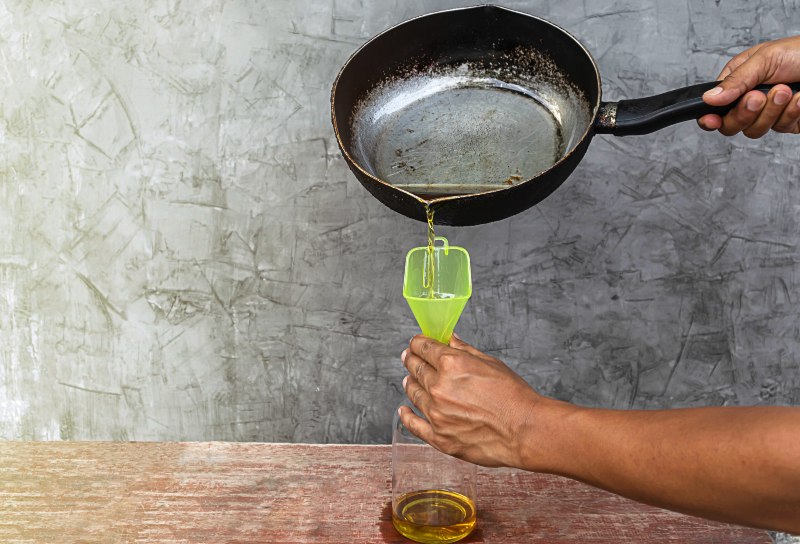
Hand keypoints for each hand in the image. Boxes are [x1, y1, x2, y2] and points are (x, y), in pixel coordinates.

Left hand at [398, 334, 566, 468]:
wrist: (524, 431)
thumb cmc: (514, 396)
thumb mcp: (491, 364)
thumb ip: (465, 351)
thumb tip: (450, 339)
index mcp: (452, 364)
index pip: (424, 347)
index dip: (417, 343)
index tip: (416, 343)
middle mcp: (439, 387)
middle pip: (415, 368)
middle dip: (411, 360)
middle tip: (409, 357)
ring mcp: (436, 413)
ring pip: (412, 393)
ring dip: (409, 383)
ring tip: (409, 380)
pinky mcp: (439, 437)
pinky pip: (413, 424)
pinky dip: (406, 416)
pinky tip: (403, 410)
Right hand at [698, 36, 799, 136]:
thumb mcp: (764, 59)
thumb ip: (735, 81)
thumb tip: (709, 98)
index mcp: (738, 81)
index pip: (713, 108)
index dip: (710, 118)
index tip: (712, 121)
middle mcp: (749, 99)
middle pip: (730, 125)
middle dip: (746, 113)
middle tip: (759, 97)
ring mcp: (768, 113)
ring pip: (754, 130)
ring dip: (773, 111)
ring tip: (787, 91)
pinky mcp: (786, 122)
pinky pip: (780, 129)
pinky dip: (791, 113)